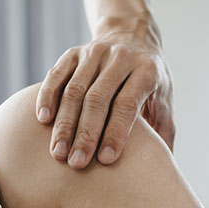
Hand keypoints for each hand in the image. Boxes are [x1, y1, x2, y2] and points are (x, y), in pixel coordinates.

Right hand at [35, 27, 174, 168]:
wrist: (132, 36)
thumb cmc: (150, 80)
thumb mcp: (165, 100)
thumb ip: (164, 132)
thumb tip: (162, 171)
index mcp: (147, 71)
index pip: (126, 104)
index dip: (116, 132)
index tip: (106, 160)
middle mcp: (120, 58)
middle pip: (97, 98)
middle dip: (86, 134)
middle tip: (76, 163)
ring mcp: (95, 53)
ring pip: (74, 90)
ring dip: (64, 124)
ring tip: (58, 152)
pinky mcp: (74, 52)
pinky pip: (56, 75)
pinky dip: (48, 97)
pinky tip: (43, 120)